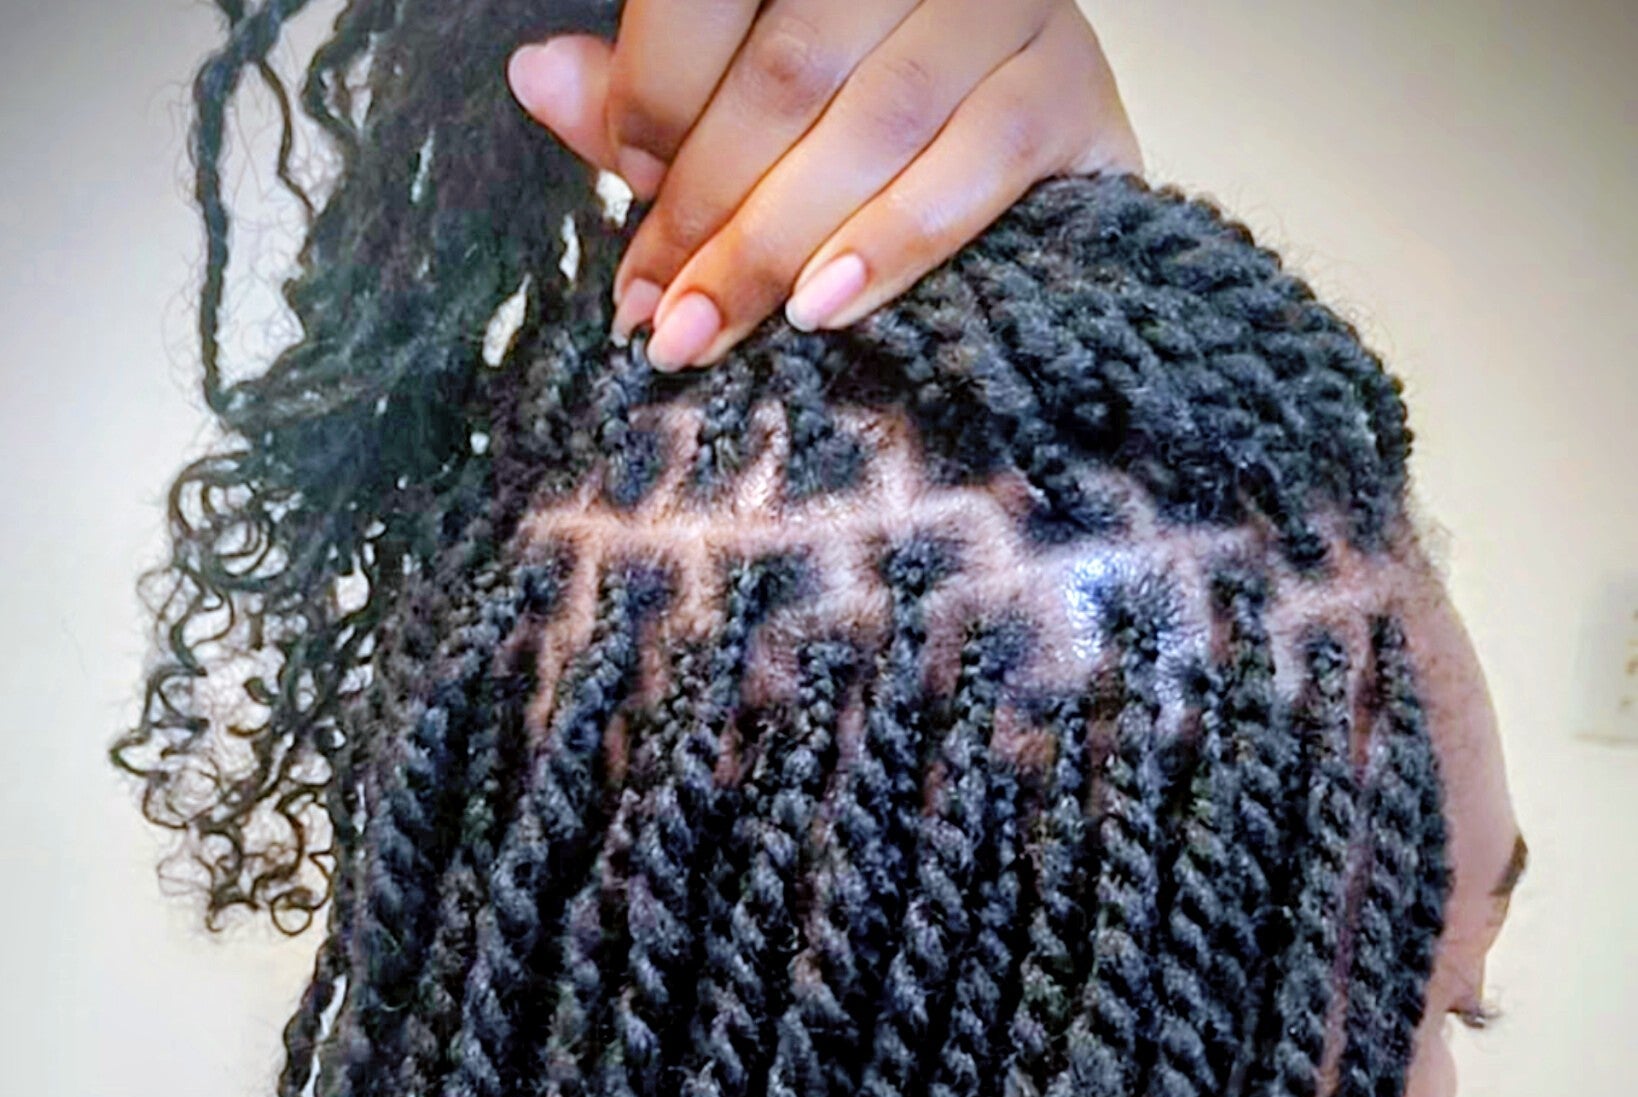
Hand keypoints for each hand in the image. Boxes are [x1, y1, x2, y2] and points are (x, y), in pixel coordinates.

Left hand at [507, 0, 1140, 371]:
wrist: (1037, 147)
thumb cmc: (862, 111)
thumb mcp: (737, 90)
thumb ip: (650, 92)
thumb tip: (534, 79)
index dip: (654, 98)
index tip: (623, 195)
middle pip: (788, 72)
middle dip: (707, 209)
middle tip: (656, 315)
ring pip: (872, 127)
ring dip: (778, 246)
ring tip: (709, 329)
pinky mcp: (1069, 84)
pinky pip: (973, 167)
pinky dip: (889, 245)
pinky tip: (822, 309)